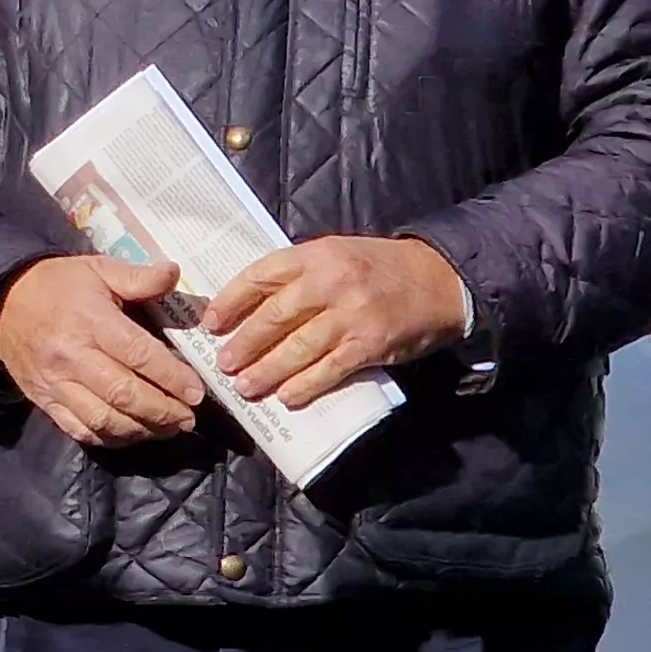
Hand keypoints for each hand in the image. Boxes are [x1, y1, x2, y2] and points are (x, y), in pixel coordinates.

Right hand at [0, 254, 209, 447]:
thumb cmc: (57, 285)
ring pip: (104, 418)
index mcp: (90, 320)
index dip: (171, 377)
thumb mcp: (97, 269)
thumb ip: (137, 277)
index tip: (197, 392)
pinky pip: (80, 429)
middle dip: (163, 411)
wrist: (1, 301)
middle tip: (189, 417)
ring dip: (142, 429)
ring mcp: (56, 383)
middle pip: (124, 394)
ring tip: (169, 428)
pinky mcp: (44, 400)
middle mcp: (72, 356)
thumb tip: (174, 273)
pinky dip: (111, 437)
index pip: (137, 355)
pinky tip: (133, 433)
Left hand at [203, 234, 469, 406]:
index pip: (259, 276)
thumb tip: (251, 308)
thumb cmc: (380, 268)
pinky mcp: (370, 343)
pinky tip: (286, 397)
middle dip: (243, 344)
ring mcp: (350, 314)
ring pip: (296, 347)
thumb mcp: (335, 254)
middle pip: (273, 316)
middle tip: (222, 364)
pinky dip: (305, 386)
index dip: (230, 301)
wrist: (440, 279)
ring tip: (244, 386)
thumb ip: (298, 274)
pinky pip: (329, 369)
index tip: (210, 324)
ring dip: (266, 370)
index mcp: (315, 255)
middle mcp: (330, 281)